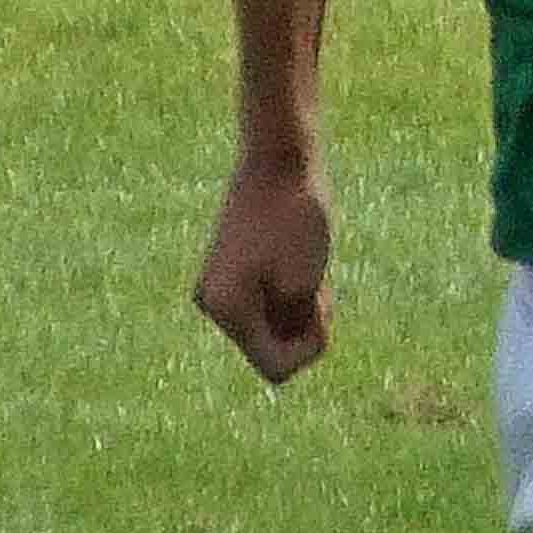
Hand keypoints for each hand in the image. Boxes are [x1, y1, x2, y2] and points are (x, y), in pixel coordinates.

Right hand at [195, 157, 336, 382]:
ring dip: (300, 309)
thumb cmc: (296, 219)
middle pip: (272, 350)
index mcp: (226, 311)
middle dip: (304, 327)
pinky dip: (291, 295)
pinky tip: (300, 262)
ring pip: (273, 328)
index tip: (319, 304)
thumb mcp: (305, 285)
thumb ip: (293, 330)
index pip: (277, 369)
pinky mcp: (230, 275)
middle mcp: (213, 306)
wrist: (279, 163)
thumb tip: (278, 367)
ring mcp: (218, 290)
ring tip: (307, 267)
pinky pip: (268, 306)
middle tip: (313, 278)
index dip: (310, 348)